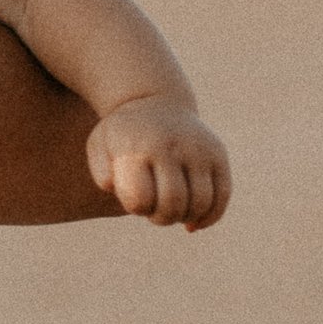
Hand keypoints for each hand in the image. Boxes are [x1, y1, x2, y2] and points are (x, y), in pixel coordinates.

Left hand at [86, 99, 231, 229]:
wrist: (156, 101)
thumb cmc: (123, 134)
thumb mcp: (100, 145)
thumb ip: (101, 170)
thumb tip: (112, 186)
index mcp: (140, 148)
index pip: (141, 199)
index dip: (137, 208)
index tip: (134, 199)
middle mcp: (172, 147)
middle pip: (173, 204)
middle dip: (161, 218)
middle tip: (153, 211)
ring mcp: (199, 150)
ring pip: (200, 203)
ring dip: (184, 217)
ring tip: (172, 211)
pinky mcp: (218, 154)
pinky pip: (222, 195)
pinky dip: (209, 216)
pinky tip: (193, 222)